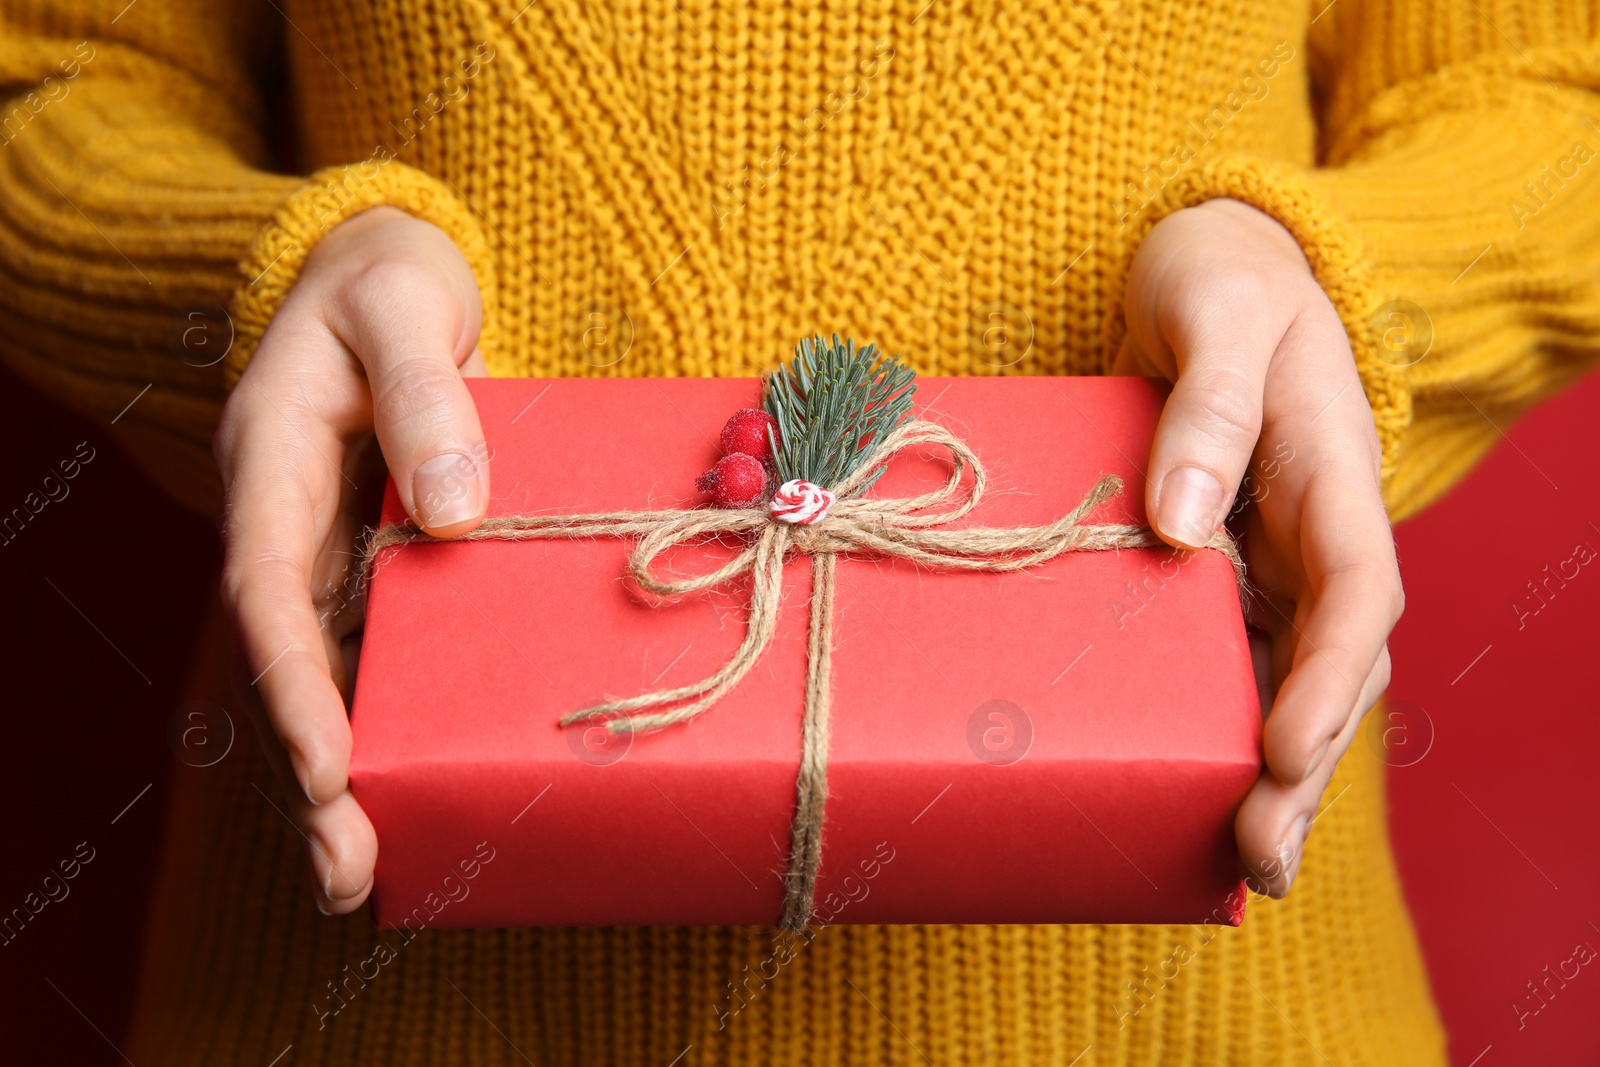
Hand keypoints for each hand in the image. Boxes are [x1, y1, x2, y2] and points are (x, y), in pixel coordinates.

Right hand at [214, 206, 489, 913]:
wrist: (386, 269)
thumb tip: (449, 511)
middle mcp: (286, 523)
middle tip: (344, 870)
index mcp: (269, 462)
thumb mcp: (403, 305)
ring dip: (339, 774)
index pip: (264, 587)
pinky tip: (414, 790)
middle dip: (305, 772)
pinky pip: (373, 651)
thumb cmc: (388, 279)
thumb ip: (424, 395)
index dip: (290, 684)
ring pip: (323, 675)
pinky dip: (386, 722)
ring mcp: (327, 549)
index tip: (328, 765)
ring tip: (367, 876)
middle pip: (286, 663)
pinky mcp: (375, 561)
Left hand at [1115, 198, 1402, 897]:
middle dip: (1302, 769)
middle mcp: (1314, 540)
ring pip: (1284, 684)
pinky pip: (1227, 660)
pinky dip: (1213, 728)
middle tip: (1258, 858)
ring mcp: (1271, 564)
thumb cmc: (1226, 278)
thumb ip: (1210, 411)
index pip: (1356, 595)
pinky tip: (1179, 789)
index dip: (1330, 680)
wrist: (1215, 267)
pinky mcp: (1219, 574)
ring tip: (1232, 866)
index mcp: (1333, 481)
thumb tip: (1179, 523)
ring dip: (1264, 775)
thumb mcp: (1218, 314)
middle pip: (1329, 671)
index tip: (1285, 752)